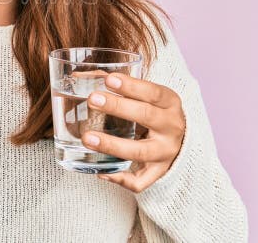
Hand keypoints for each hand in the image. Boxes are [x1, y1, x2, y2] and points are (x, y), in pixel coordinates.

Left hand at [82, 72, 185, 192]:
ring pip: (140, 152)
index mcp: (170, 103)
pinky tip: (101, 172)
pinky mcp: (158, 172)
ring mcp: (166, 153)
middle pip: (147, 116)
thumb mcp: (144, 94)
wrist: (180, 140)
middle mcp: (171, 128)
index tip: (108, 79)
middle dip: (118, 107)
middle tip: (92, 100)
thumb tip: (77, 76)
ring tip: (87, 138)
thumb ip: (115, 84)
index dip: (131, 86)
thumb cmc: (153, 110)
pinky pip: (140, 181)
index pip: (153, 92)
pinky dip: (121, 179)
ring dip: (112, 145)